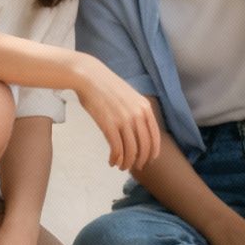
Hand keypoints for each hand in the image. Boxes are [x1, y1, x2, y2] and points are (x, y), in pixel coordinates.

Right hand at [72, 56, 160, 171]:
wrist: (90, 77)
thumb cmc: (107, 86)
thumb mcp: (130, 96)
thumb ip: (137, 112)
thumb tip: (138, 131)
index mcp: (145, 108)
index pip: (155, 136)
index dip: (153, 152)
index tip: (149, 160)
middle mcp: (137, 115)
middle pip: (144, 147)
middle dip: (141, 160)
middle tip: (135, 167)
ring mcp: (123, 120)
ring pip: (130, 151)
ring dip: (126, 162)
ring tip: (121, 166)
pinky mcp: (109, 125)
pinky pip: (116, 149)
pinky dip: (115, 158)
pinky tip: (112, 161)